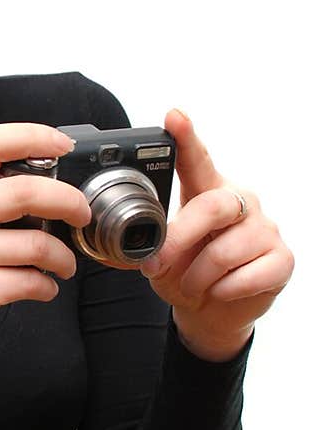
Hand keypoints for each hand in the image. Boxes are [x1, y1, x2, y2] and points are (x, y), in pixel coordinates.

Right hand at [0, 120, 91, 400]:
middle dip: (69, 201)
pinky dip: (48, 287)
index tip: (64, 145)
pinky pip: (31, 281)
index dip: (33, 136)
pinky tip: (43, 288)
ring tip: (63, 266)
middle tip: (83, 214)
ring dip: (63, 259)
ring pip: (36, 244)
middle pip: (24, 191)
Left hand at [141, 109, 294, 360]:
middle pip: (212, 206)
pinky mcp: (282, 259)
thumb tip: (147, 250)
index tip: (174, 117)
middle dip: (180, 238)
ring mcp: (265, 229)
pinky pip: (248, 276)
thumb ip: (156, 245)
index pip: (197, 161)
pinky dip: (224, 290)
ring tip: (191, 286)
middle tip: (157, 264)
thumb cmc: (186, 273)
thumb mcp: (161, 258)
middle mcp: (240, 203)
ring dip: (197, 277)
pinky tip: (220, 290)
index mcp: (208, 192)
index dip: (187, 138)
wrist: (210, 312)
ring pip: (225, 251)